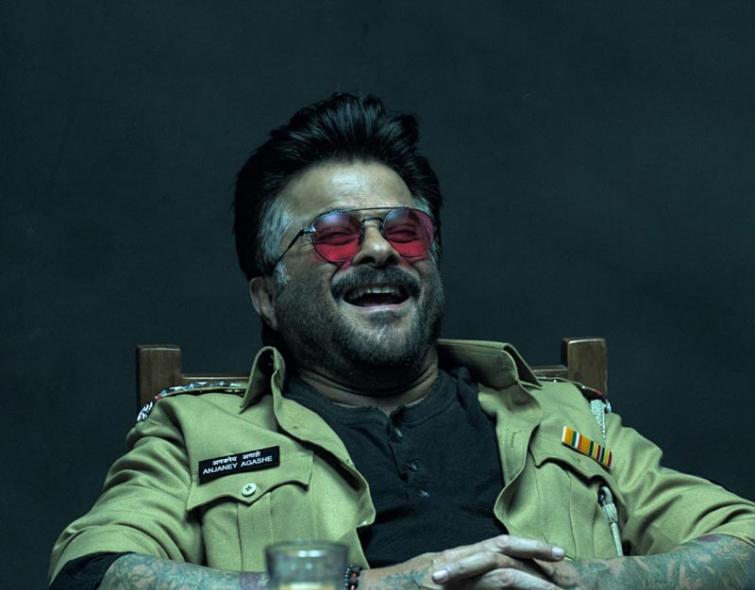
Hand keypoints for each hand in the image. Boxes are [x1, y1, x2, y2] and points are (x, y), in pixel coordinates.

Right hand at [361, 534, 567, 589]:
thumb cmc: (396, 589)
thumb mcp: (433, 581)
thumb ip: (459, 578)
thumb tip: (484, 582)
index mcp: (455, 559)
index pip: (496, 548)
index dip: (525, 548)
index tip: (551, 555)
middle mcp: (455, 561)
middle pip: (501, 548)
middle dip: (533, 551)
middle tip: (562, 556)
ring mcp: (449, 572)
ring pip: (496, 563)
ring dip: (527, 568)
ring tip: (554, 573)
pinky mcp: (444, 583)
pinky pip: (480, 579)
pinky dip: (503, 580)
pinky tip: (522, 584)